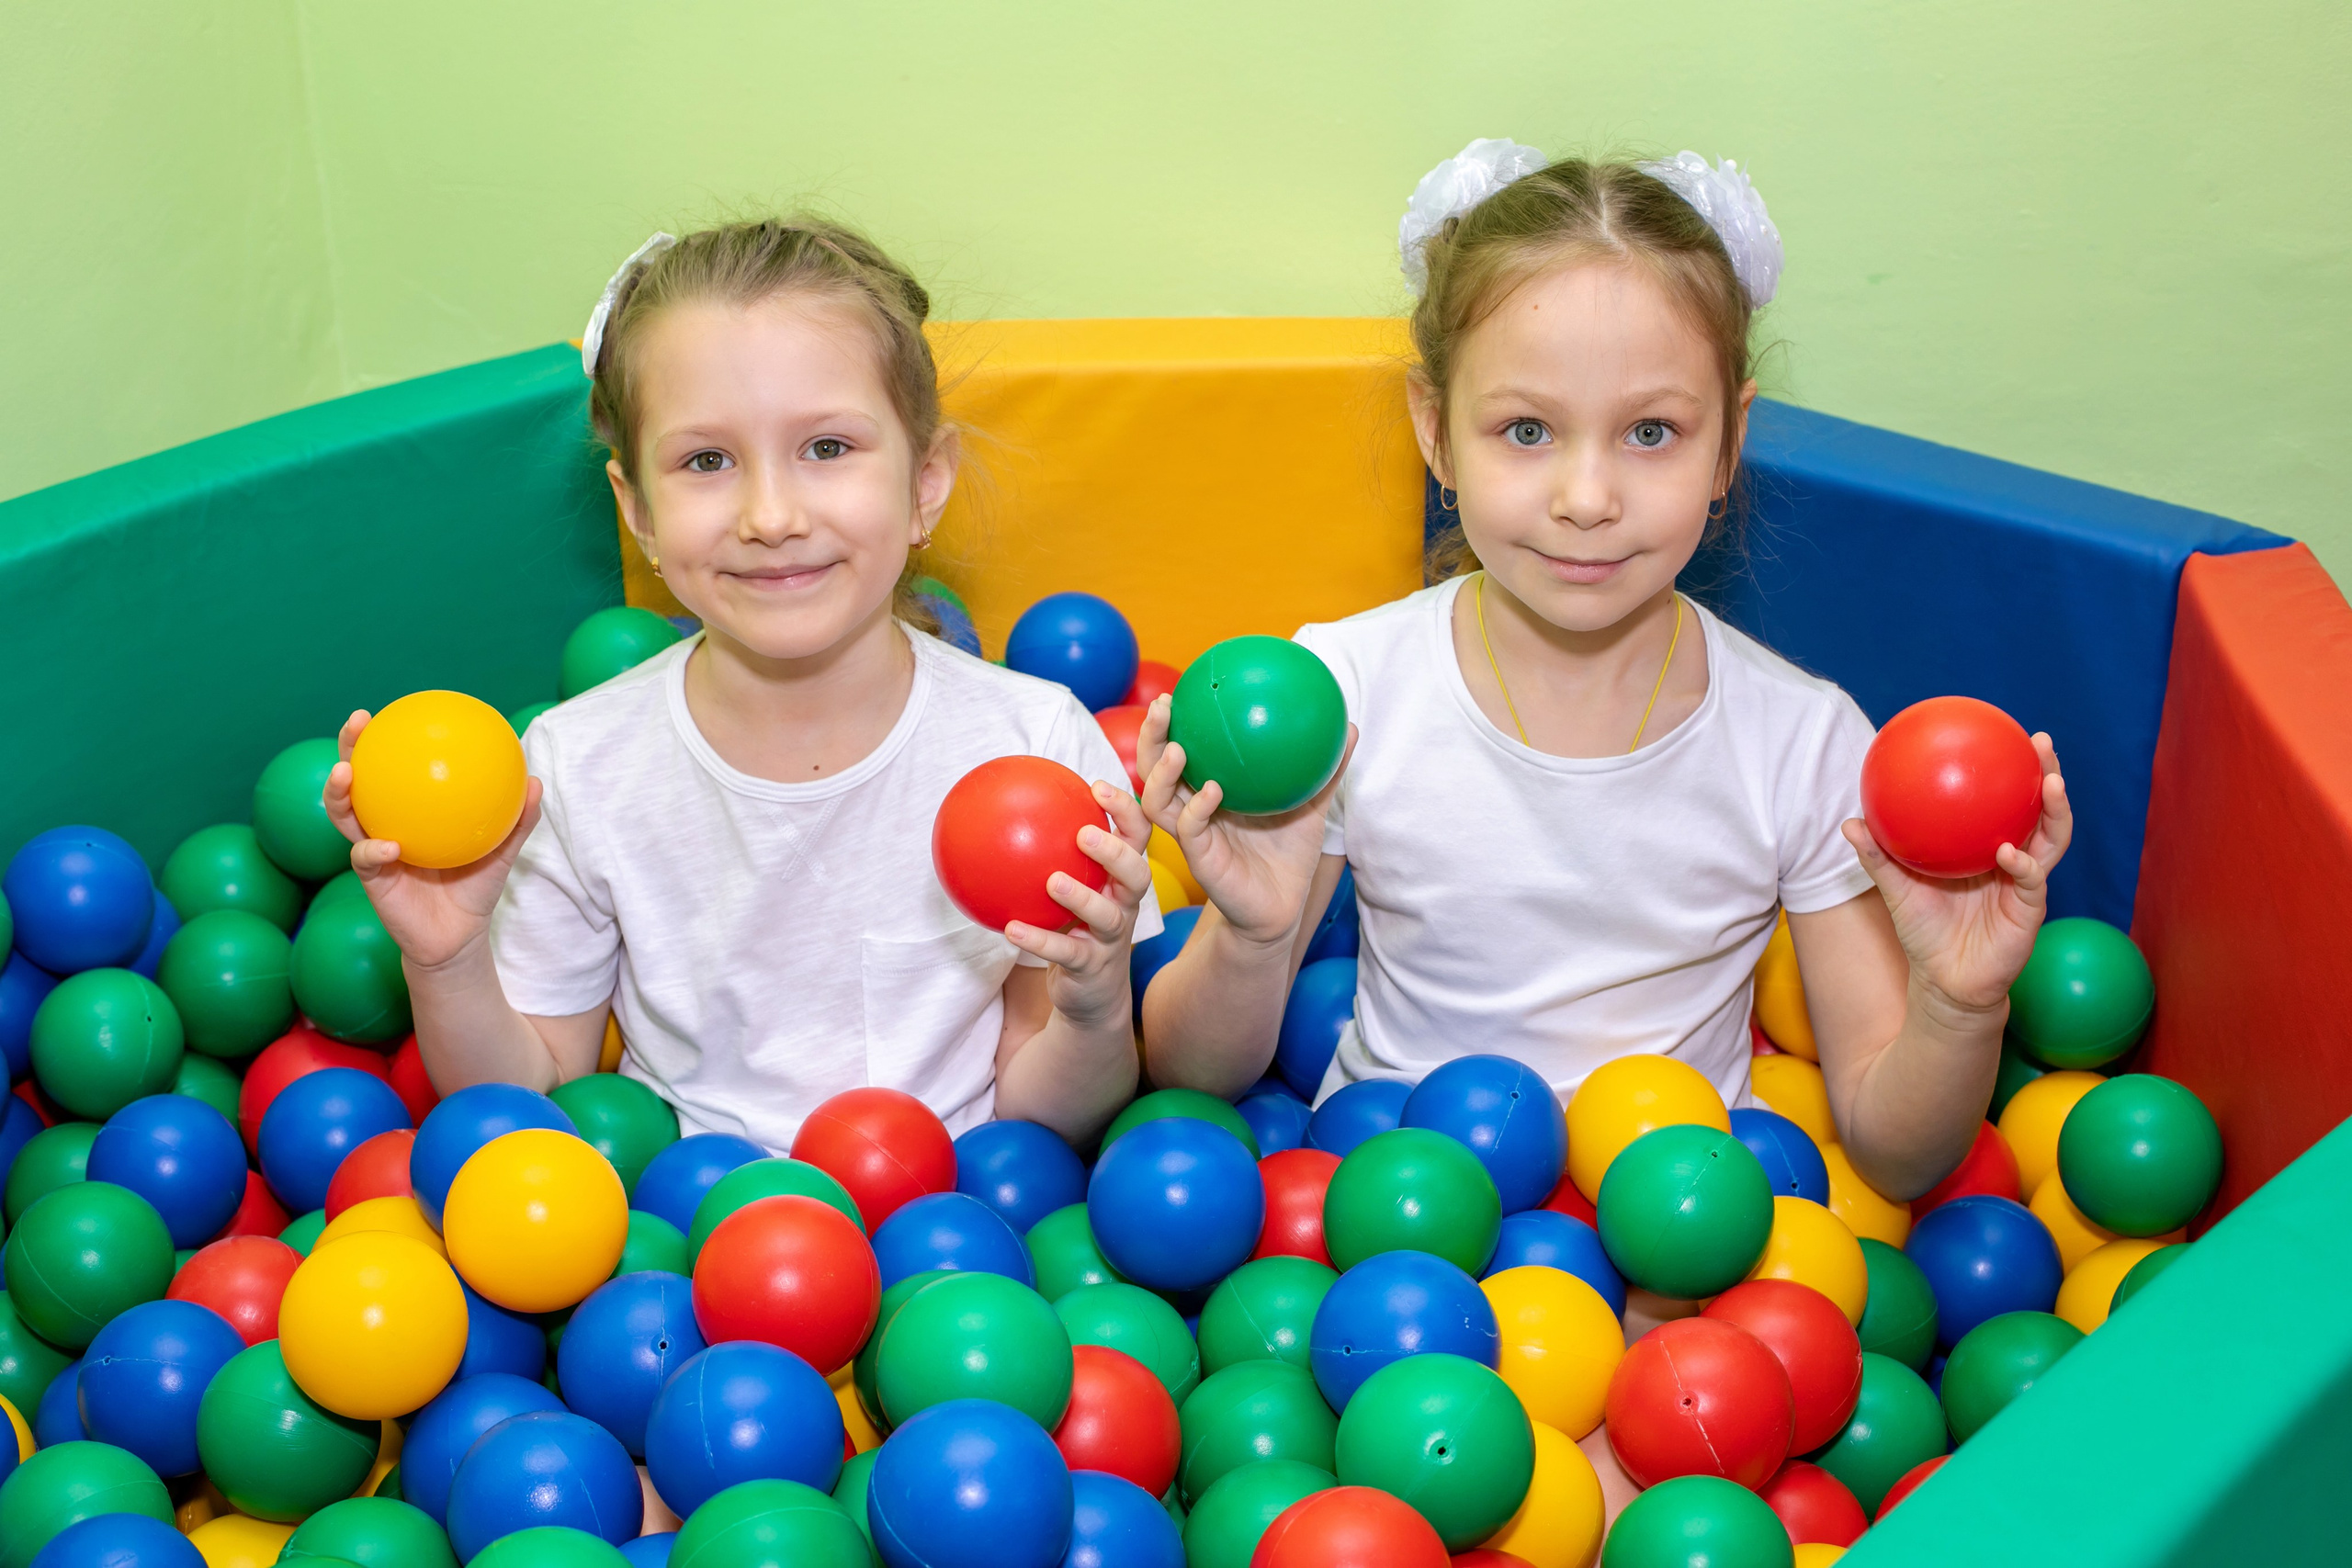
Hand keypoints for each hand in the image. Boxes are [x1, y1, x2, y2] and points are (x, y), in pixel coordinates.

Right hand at [324, 709, 544, 970]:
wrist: (458, 937)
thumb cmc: (474, 888)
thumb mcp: (502, 851)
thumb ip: (517, 818)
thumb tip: (534, 780)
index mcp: (408, 812)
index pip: (389, 769)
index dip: (383, 740)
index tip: (385, 711)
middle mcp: (382, 825)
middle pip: (355, 782)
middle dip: (348, 749)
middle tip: (356, 723)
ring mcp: (372, 851)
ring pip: (344, 817)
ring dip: (339, 794)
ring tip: (345, 773)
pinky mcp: (371, 880)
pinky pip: (366, 860)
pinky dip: (373, 850)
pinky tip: (386, 844)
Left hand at [1004, 780, 1153, 1029]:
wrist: (1093, 995)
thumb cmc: (1078, 929)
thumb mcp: (1074, 890)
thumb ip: (1055, 855)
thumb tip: (1010, 809)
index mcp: (1122, 881)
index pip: (1137, 839)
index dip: (1127, 812)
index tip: (1097, 787)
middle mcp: (1125, 906)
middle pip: (1136, 874)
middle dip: (1115, 852)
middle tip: (1084, 834)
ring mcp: (1112, 939)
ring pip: (1107, 916)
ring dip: (1081, 897)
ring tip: (1053, 881)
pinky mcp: (1092, 968)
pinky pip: (1067, 953)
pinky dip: (1039, 941)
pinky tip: (1011, 929)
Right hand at [1133, 694, 1354, 948]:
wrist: (1284, 906)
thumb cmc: (1289, 854)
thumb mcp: (1311, 806)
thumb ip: (1323, 770)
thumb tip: (1349, 725)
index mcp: (1208, 789)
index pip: (1177, 748)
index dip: (1171, 722)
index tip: (1180, 688)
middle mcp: (1191, 808)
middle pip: (1153, 768)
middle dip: (1150, 738)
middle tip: (1163, 707)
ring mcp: (1191, 835)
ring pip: (1157, 800)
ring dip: (1161, 773)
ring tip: (1178, 749)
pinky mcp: (1200, 860)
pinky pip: (1189, 831)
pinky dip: (1197, 809)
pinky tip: (1213, 791)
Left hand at [1840, 733, 2073, 1014]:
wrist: (1945, 983)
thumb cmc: (1924, 933)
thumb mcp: (1896, 890)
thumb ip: (1878, 856)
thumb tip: (1849, 821)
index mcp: (1987, 848)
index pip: (2007, 801)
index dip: (2012, 770)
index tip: (2008, 734)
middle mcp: (2013, 859)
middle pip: (2040, 810)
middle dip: (2048, 775)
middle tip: (2041, 744)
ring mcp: (2026, 884)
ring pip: (2052, 839)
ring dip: (2055, 811)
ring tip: (2051, 784)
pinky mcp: (2029, 911)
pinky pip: (2032, 881)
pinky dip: (2023, 865)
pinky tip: (2010, 852)